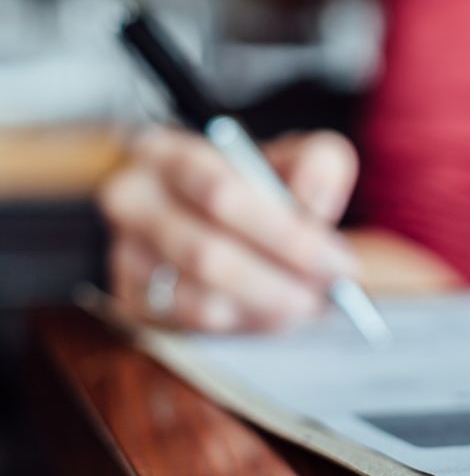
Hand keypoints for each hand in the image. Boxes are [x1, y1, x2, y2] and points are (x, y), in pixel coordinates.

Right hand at [99, 127, 360, 332]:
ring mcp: (126, 254)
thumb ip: (318, 166)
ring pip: (202, 299)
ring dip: (268, 308)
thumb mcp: (295, 155)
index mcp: (165, 152)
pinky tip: (277, 312)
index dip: (286, 235)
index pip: (221, 196)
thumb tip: (315, 204)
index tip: (337, 261)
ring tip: (310, 302)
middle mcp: (131, 200)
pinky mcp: (132, 299)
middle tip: (328, 293)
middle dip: (280, 281)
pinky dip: (247, 322)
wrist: (208, 209)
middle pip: (207, 255)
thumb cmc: (258, 181)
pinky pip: (195, 324)